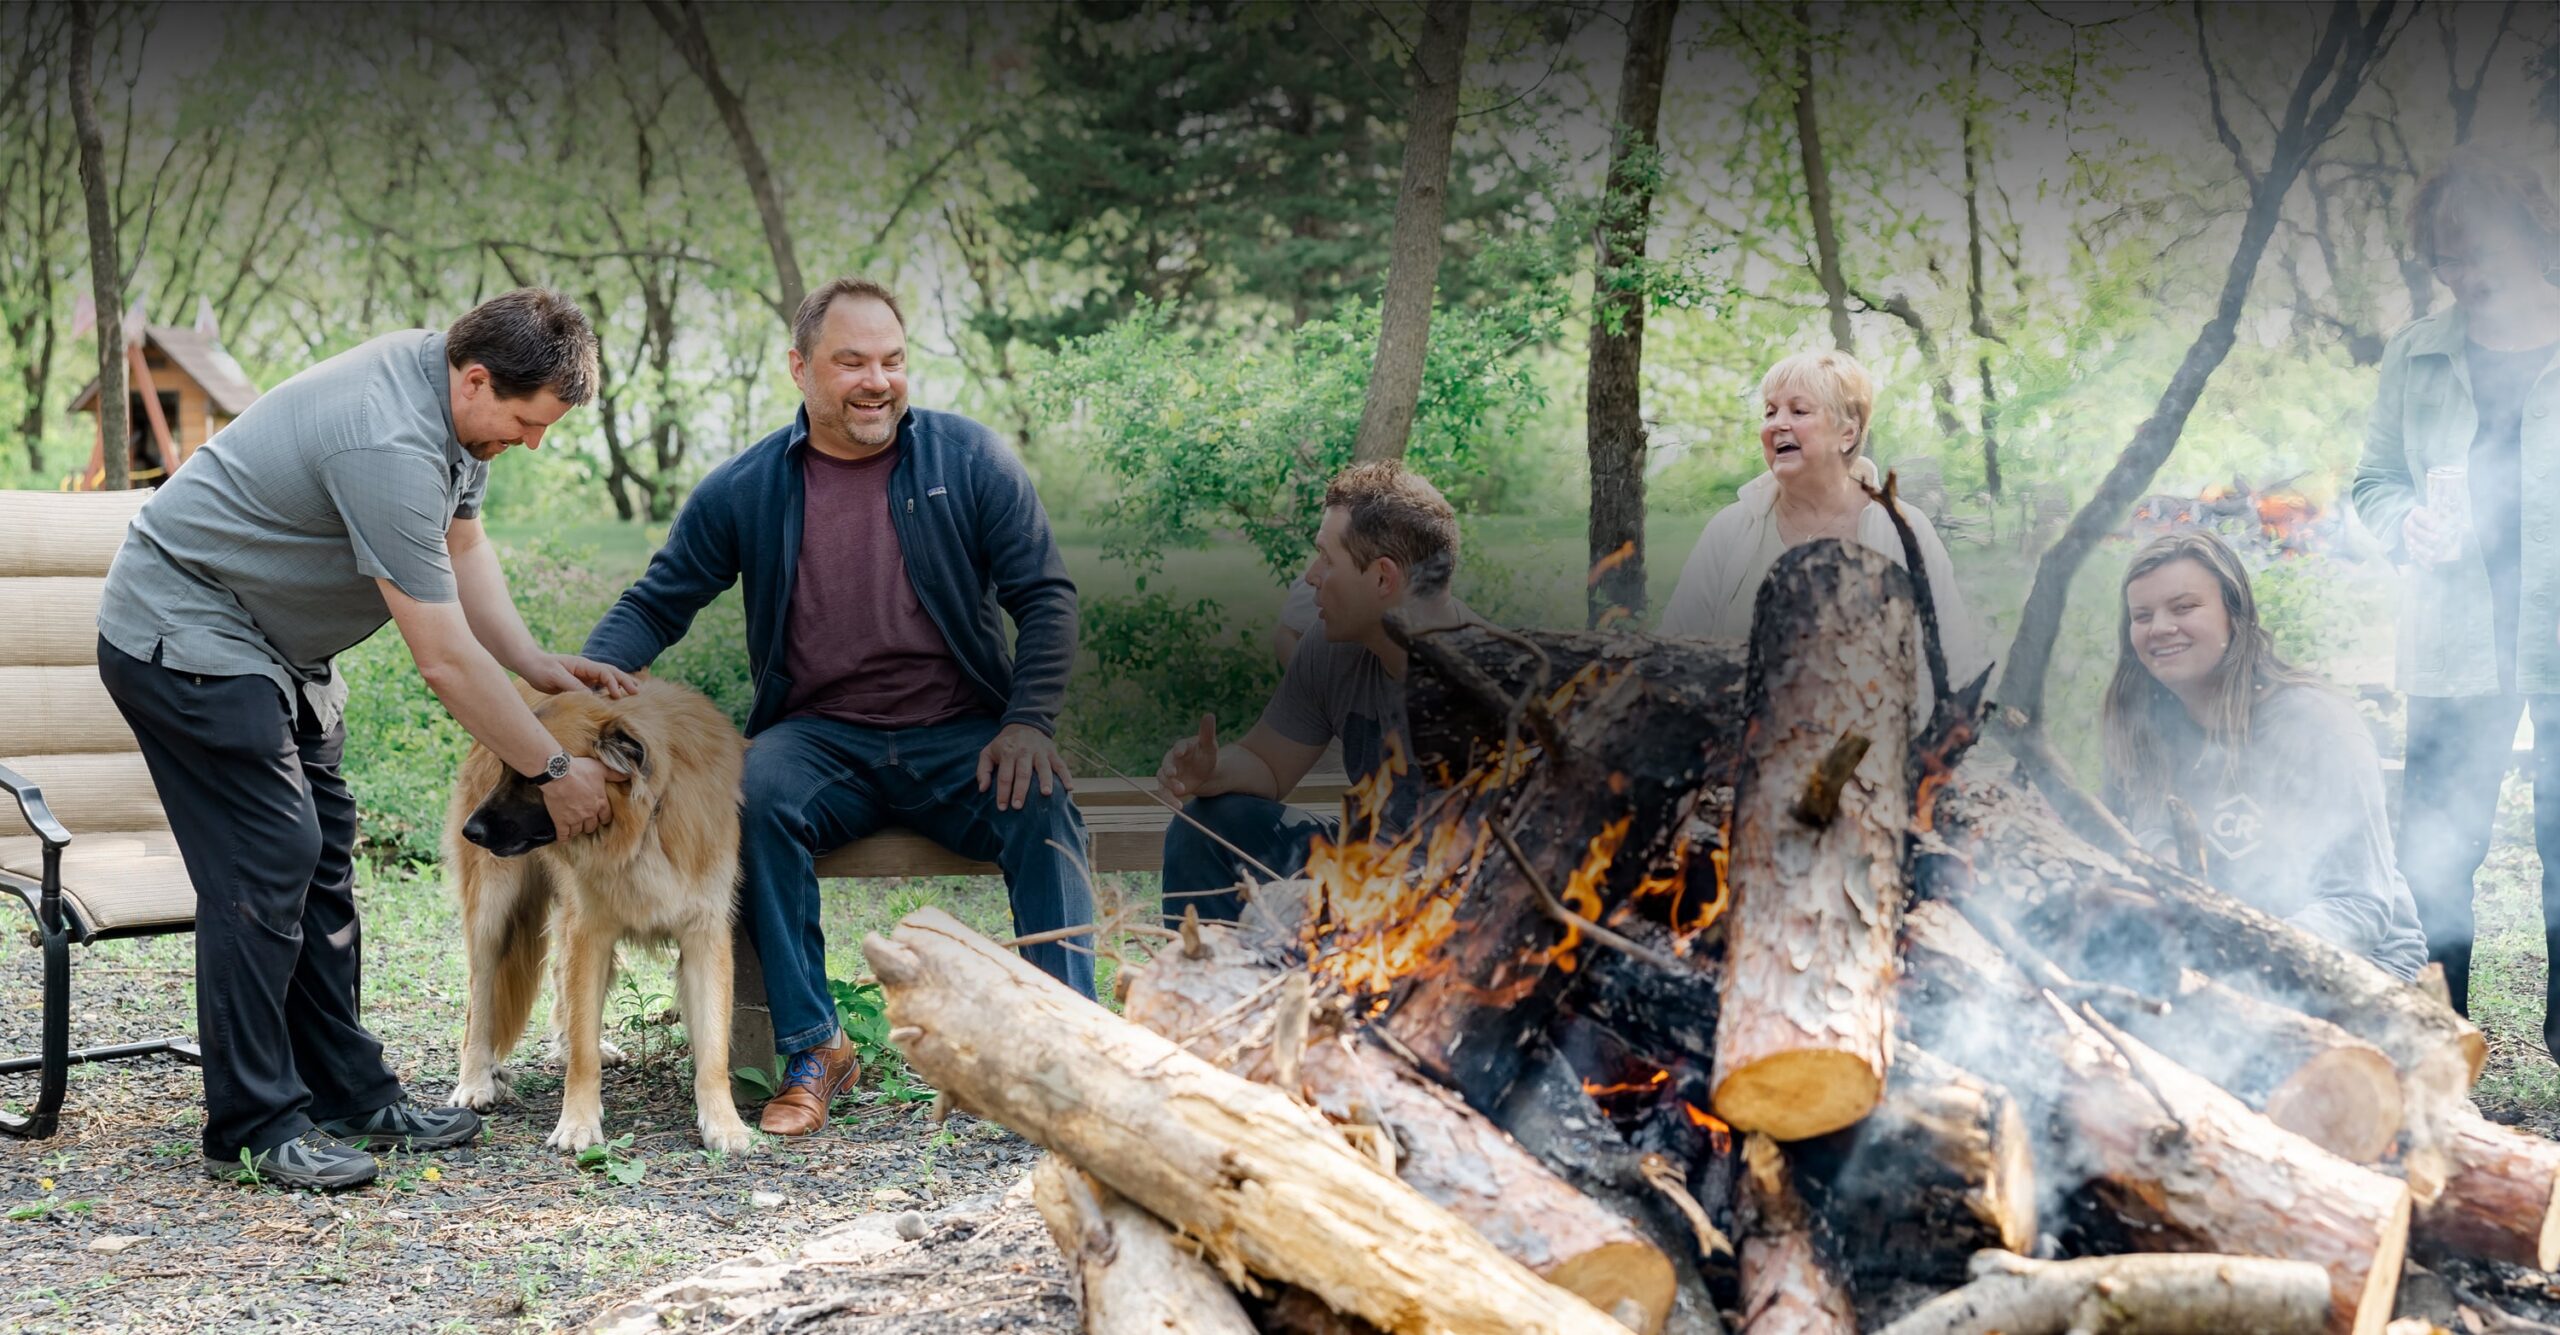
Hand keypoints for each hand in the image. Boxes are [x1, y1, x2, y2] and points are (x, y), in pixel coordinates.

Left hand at [520, 654, 639, 698]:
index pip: (604, 672)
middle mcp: (586, 670)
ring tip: (634, 692)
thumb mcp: (555, 677)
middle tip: (637, 692)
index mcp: (583, 665)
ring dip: (620, 685)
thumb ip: (573, 685)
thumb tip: (591, 697)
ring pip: (607, 679)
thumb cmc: (540, 668)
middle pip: (611, 673)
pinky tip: (615, 698)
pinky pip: (597, 687)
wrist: (529, 665)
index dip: (613, 683)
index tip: (618, 695)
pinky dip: (609, 691)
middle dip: (625, 681)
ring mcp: (584, 676)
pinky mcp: (579, 684)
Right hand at [540, 757, 625, 838]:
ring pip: (578, 831)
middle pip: (591, 826)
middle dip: (589, 825)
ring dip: (576, 829)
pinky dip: (563, 837)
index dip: (603, 818)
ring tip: (573, 827)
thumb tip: (628, 775)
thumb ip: (614, 774)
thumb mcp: (601, 769)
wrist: (558, 774)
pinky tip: (563, 836)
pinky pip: (563, 835)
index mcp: (600, 802)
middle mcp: (589, 813)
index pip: (606, 817)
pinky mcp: (561, 821)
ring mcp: (575, 819)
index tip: (600, 819)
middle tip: (584, 822)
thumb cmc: (580, 770)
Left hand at [976, 723, 1071, 811]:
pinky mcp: (1052, 752)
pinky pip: (1061, 764)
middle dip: (1021, 790)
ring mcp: (1040, 751)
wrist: (1024, 723)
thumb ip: (983, 770)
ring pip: (1043, 768)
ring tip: (1046, 794)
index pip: (1005, 776)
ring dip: (1046, 781)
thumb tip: (982, 789)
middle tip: (1018, 806)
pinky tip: (1070, 788)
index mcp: (1007, 752)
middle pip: (1023, 773)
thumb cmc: (1004, 744)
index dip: (1003, 792)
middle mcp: (1024, 751)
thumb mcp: (988, 752)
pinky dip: (1066, 776)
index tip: (1002, 808)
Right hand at [1158, 714, 1218, 799]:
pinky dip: (1169, 800)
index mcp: (1182, 747)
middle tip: (1175, 775)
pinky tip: (1178, 806)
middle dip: (1170, 770)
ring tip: (1181, 792)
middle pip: (1166, 764)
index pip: (1179, 746)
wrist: (1204, 774)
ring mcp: (1168, 774)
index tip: (1181, 752)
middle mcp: (1172, 760)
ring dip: (1169, 787)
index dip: (1179, 749)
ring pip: (1162, 780)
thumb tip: (1209, 715)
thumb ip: (1207, 732)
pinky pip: (1165, 793)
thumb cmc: (1206, 756)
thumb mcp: (1210, 746)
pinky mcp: (1168, 787)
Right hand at [2402, 507, 2459, 566]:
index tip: (2437, 526)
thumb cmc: (2431, 516)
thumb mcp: (2436, 513)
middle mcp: (2408, 526)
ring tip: (2434, 555)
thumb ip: (2447, 518)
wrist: (2415, 522)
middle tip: (2438, 539)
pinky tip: (2431, 568)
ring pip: (2414, 545)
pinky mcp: (2409, 548)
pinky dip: (2423, 562)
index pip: (2419, 515)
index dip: (2427, 521)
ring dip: (2424, 550)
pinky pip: (2415, 556)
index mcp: (2415, 514)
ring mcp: (2407, 537)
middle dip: (2426, 536)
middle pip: (2415, 531)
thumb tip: (2466, 527)